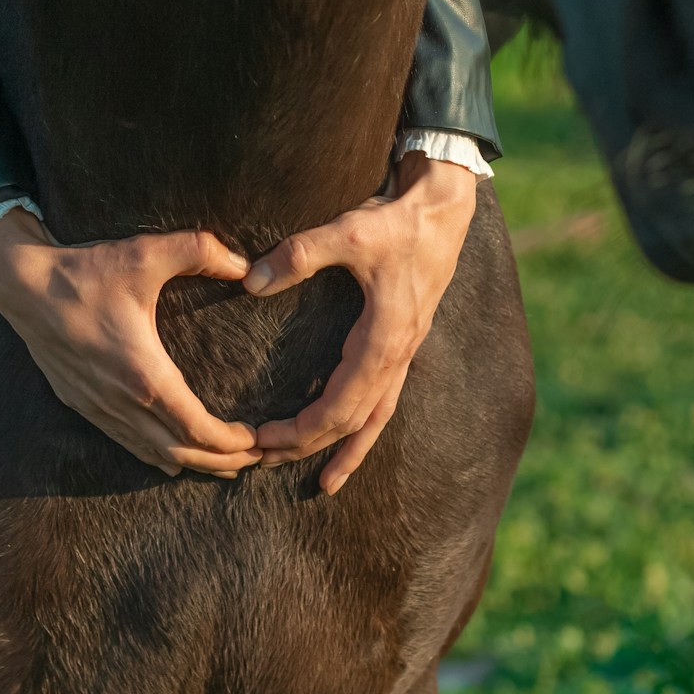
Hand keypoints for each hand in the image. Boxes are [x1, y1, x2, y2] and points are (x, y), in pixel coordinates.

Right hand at [0, 210, 260, 476]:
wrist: (23, 286)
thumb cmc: (86, 273)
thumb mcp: (146, 254)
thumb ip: (201, 251)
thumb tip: (246, 265)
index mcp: (145, 375)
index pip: (197, 428)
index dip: (231, 442)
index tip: (257, 441)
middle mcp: (123, 402)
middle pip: (181, 452)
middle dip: (221, 461)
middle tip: (254, 460)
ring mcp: (99, 408)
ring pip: (153, 455)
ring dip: (192, 463)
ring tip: (223, 464)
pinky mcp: (82, 404)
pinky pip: (127, 444)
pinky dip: (157, 456)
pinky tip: (172, 459)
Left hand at [244, 152, 479, 494]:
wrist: (444, 209)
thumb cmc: (396, 222)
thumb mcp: (348, 231)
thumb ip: (299, 254)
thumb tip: (250, 282)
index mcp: (383, 339)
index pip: (340, 405)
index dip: (301, 429)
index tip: (262, 439)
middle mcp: (397, 355)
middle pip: (354, 421)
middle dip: (310, 446)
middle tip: (264, 461)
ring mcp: (404, 353)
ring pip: (376, 418)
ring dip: (346, 449)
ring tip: (325, 483)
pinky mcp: (403, 343)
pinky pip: (385, 398)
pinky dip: (367, 426)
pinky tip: (353, 437)